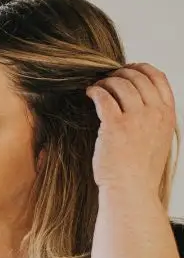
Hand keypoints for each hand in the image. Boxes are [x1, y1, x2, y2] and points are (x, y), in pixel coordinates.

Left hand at [86, 63, 176, 196]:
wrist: (131, 189)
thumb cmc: (139, 170)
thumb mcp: (158, 140)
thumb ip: (154, 120)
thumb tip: (140, 104)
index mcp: (167, 115)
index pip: (159, 79)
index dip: (142, 69)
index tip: (129, 69)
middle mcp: (155, 113)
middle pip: (138, 78)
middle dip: (121, 73)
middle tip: (108, 78)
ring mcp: (136, 119)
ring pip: (120, 84)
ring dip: (107, 81)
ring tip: (98, 86)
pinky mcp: (114, 126)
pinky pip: (104, 97)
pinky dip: (95, 91)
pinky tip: (90, 93)